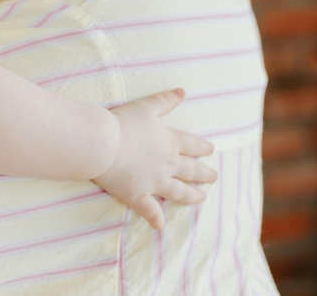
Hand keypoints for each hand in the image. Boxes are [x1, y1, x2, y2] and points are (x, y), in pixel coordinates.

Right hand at [93, 89, 215, 229]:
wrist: (102, 143)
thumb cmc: (123, 122)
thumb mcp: (146, 107)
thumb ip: (165, 100)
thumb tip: (182, 91)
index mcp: (170, 142)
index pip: (192, 145)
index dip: (202, 148)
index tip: (211, 151)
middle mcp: (167, 164)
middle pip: (191, 170)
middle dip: (204, 174)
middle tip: (213, 177)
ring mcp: (154, 182)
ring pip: (179, 192)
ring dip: (191, 196)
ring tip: (201, 199)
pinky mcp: (138, 195)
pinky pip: (150, 210)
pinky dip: (156, 218)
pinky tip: (161, 225)